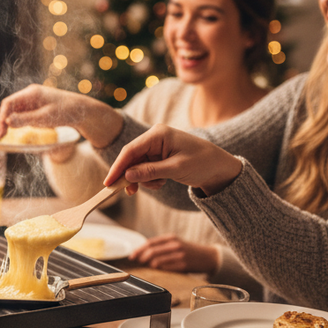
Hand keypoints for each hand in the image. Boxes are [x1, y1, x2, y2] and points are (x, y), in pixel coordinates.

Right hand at [0, 84, 122, 147]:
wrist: (81, 110)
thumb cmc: (65, 112)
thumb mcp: (44, 118)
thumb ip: (25, 120)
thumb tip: (7, 121)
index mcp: (32, 93)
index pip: (9, 103)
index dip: (1, 117)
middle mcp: (30, 94)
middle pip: (10, 107)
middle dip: (3, 121)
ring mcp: (32, 100)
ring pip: (15, 111)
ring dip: (10, 123)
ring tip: (4, 136)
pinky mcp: (36, 107)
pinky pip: (22, 114)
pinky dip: (18, 123)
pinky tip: (16, 131)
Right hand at [104, 124, 242, 195]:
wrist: (219, 167)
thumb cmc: (202, 163)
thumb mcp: (176, 169)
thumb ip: (150, 171)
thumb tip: (127, 175)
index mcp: (158, 134)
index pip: (130, 151)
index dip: (117, 167)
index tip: (108, 183)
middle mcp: (155, 138)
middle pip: (131, 158)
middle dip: (130, 176)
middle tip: (129, 193)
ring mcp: (156, 147)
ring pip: (137, 167)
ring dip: (143, 180)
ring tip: (158, 185)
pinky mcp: (158, 157)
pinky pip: (145, 170)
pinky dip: (150, 179)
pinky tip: (162, 182)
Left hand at [129, 234, 221, 273]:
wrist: (208, 257)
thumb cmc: (189, 251)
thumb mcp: (176, 243)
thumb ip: (161, 246)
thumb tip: (142, 253)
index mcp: (171, 237)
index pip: (150, 243)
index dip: (139, 250)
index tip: (132, 256)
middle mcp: (175, 245)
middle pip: (151, 252)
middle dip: (141, 258)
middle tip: (137, 263)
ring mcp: (179, 255)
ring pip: (157, 261)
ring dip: (149, 265)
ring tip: (148, 267)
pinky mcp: (183, 266)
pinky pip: (166, 269)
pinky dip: (159, 270)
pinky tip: (159, 270)